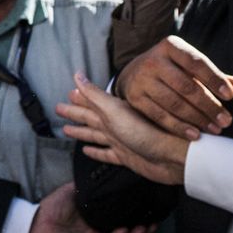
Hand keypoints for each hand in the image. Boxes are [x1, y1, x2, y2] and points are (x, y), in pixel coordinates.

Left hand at [25, 181, 151, 232]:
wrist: (33, 222)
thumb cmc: (51, 209)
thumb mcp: (74, 193)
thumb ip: (90, 186)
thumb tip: (103, 170)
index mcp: (97, 228)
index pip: (123, 229)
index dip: (138, 224)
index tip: (152, 214)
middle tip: (155, 224)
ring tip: (144, 227)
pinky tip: (123, 230)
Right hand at [60, 74, 189, 185]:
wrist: (174, 156)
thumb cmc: (148, 131)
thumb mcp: (115, 111)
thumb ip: (95, 95)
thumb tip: (76, 75)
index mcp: (113, 111)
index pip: (90, 102)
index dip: (78, 98)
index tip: (66, 93)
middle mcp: (116, 125)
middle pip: (89, 118)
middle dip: (75, 113)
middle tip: (59, 109)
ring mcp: (121, 141)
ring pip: (95, 135)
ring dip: (81, 133)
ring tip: (67, 131)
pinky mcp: (126, 157)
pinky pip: (106, 154)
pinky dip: (96, 152)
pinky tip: (87, 152)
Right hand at [112, 36, 232, 138]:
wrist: (133, 74)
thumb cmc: (170, 69)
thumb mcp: (187, 64)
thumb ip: (210, 74)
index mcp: (170, 46)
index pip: (196, 62)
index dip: (214, 79)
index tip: (230, 95)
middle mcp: (153, 61)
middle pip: (186, 86)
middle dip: (209, 105)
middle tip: (226, 120)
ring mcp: (141, 80)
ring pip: (174, 103)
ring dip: (197, 119)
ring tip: (215, 129)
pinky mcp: (135, 98)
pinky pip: (160, 116)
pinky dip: (179, 127)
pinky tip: (195, 134)